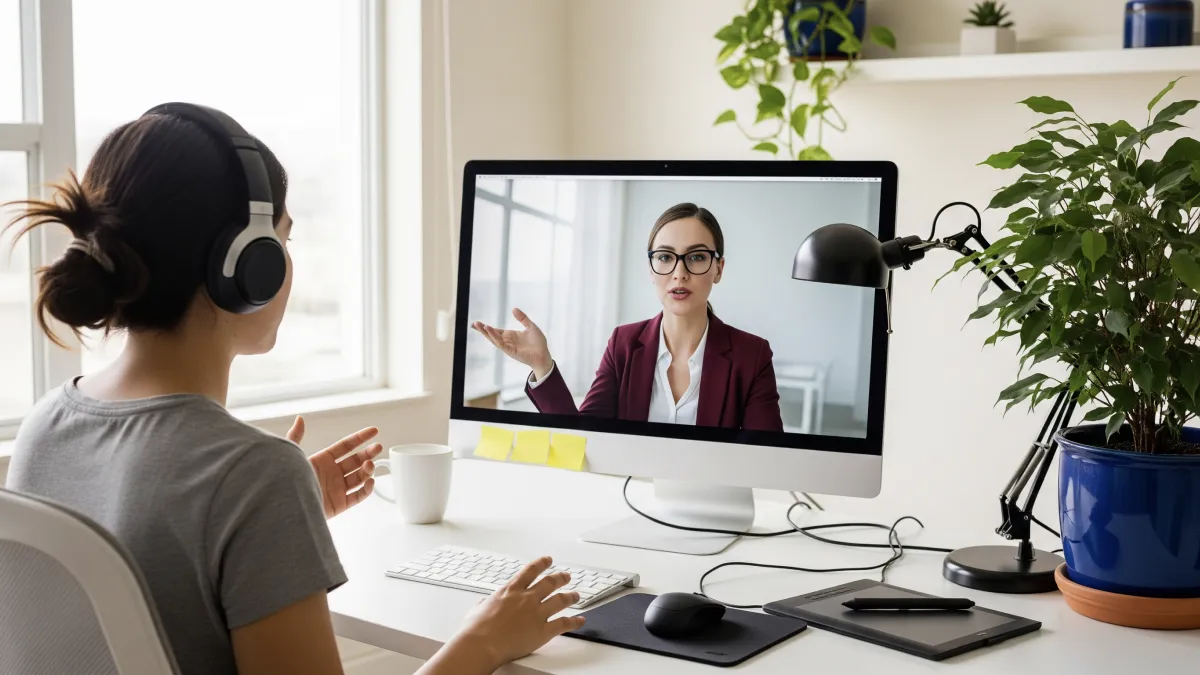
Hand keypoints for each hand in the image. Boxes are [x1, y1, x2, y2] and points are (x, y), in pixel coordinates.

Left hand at [288, 416, 382, 518]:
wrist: (285, 507)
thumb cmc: (286, 481)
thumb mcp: (292, 457)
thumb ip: (296, 437)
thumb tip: (299, 418)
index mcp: (323, 460)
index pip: (346, 446)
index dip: (360, 438)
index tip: (374, 431)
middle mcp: (332, 473)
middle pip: (356, 461)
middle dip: (368, 453)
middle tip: (378, 447)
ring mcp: (337, 489)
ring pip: (359, 477)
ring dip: (367, 470)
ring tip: (369, 465)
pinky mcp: (340, 504)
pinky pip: (358, 496)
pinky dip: (366, 490)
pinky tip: (369, 482)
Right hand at [449, 557, 584, 670]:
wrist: (481, 644)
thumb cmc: (476, 629)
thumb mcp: (477, 609)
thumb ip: (485, 604)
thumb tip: (483, 604)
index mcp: (511, 590)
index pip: (531, 571)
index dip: (542, 564)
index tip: (548, 560)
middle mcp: (526, 598)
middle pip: (550, 583)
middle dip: (560, 578)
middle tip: (566, 576)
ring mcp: (536, 613)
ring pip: (560, 600)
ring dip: (571, 596)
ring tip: (576, 595)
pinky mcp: (543, 630)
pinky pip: (564, 623)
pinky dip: (574, 622)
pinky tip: (580, 621)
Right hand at [472, 308, 552, 380]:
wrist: (544, 355)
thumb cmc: (538, 343)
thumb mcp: (530, 326)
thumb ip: (522, 318)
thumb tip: (513, 309)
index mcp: (510, 335)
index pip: (495, 330)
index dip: (486, 327)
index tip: (476, 323)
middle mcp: (507, 341)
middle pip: (492, 335)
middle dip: (482, 330)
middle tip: (474, 323)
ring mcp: (508, 347)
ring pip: (494, 340)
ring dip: (487, 333)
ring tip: (480, 326)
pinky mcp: (511, 352)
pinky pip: (501, 344)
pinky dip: (495, 338)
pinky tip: (491, 331)